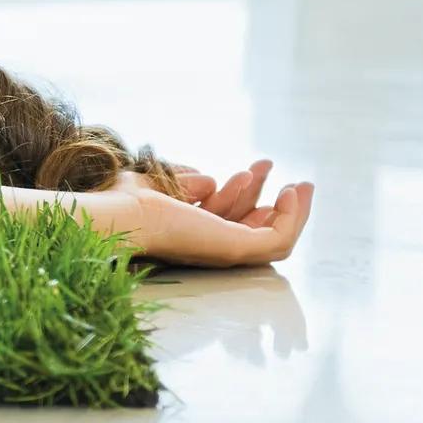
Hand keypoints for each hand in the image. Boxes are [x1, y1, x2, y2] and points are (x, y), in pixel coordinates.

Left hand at [95, 159, 314, 267]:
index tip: (248, 171)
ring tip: (302, 184)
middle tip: (286, 179)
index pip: (222, 220)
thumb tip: (210, 180)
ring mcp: (222, 251)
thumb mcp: (160, 183)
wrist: (120, 215)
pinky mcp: (236, 249)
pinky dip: (293, 218)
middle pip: (248, 227)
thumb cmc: (124, 202)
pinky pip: (279, 239)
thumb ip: (186, 183)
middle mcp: (205, 247)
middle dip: (270, 202)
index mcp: (185, 234)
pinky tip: (291, 192)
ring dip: (293, 212)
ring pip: (272, 238)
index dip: (240, 196)